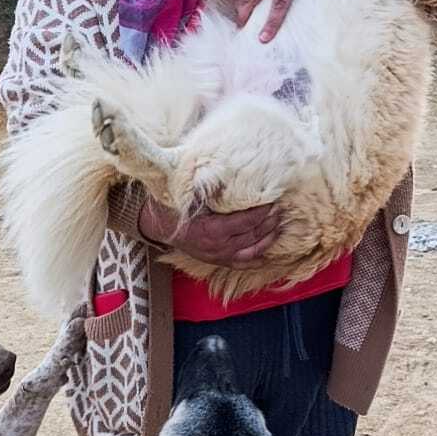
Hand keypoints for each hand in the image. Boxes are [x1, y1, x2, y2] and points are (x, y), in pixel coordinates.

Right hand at [139, 195, 279, 266]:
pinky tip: (267, 254)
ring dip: (268, 238)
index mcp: (212, 230)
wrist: (156, 225)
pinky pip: (241, 263)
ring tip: (279, 225)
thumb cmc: (171, 206)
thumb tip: (229, 172)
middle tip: (280, 209)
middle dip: (269, 222)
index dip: (262, 212)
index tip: (272, 200)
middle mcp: (218, 247)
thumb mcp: (187, 192)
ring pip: (251, 251)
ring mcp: (218, 256)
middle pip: (252, 236)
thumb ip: (208, 185)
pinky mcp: (216, 260)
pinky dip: (256, 259)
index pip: (246, 222)